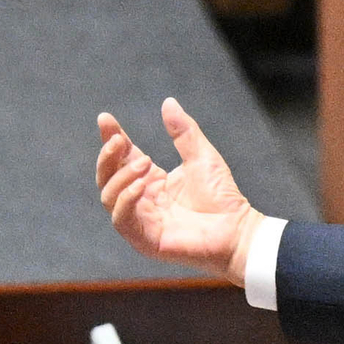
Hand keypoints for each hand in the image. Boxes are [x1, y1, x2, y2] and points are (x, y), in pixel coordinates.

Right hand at [94, 97, 260, 274]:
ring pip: (109, 198)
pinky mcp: (145, 241)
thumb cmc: (222, 196)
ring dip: (121, 177)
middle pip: (107, 178)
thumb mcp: (201, 155)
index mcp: (152, 182)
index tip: (105, 118)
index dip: (111, 139)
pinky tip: (141, 185)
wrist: (238, 229)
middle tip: (119, 141)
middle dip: (108, 157)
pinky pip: (122, 220)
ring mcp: (142, 222)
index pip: (122, 158)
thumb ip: (183, 131)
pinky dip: (125, 200)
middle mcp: (142, 201)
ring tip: (145, 163)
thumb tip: (168, 102)